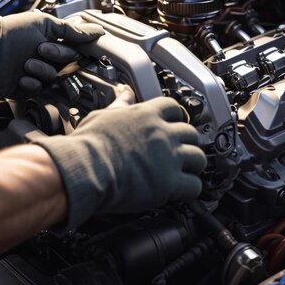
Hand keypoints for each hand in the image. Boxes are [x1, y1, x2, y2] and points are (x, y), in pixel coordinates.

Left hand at [0, 6, 103, 97]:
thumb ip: (72, 31)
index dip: (73, 50)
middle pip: (67, 66)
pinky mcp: (28, 89)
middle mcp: (48, 59)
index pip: (76, 51)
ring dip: (42, 70)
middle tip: (39, 49)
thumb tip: (99, 31)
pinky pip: (40, 91)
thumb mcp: (45, 24)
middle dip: (55, 57)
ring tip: (26, 63)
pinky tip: (22, 78)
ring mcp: (38, 75)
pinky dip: (32, 84)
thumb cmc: (12, 32)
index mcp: (54, 43)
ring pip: (54, 79)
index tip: (69, 47)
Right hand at [36, 97, 206, 228]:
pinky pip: (194, 186)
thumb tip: (125, 93)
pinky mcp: (170, 182)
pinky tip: (183, 192)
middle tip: (179, 151)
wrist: (85, 169)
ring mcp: (169, 157)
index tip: (172, 126)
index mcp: (147, 115)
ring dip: (193, 165)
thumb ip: (120, 104)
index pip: (174, 109)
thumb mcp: (104, 115)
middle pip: (191, 133)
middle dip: (187, 142)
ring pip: (199, 158)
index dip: (175, 118)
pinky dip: (191, 189)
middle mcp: (162, 133)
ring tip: (185, 172)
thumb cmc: (88, 145)